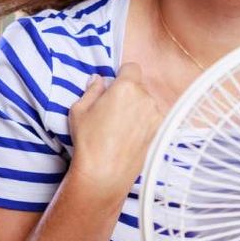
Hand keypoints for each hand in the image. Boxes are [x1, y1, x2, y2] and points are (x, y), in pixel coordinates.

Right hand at [67, 62, 166, 200]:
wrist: (104, 173)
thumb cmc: (88, 141)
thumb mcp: (79, 110)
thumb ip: (92, 89)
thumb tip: (98, 79)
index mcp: (126, 87)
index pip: (132, 67)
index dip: (123, 74)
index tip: (115, 84)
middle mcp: (146, 98)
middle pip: (140, 86)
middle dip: (129, 92)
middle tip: (113, 109)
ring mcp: (156, 115)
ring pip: (148, 103)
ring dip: (138, 108)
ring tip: (121, 127)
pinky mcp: (161, 131)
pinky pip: (153, 119)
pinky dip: (144, 123)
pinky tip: (130, 136)